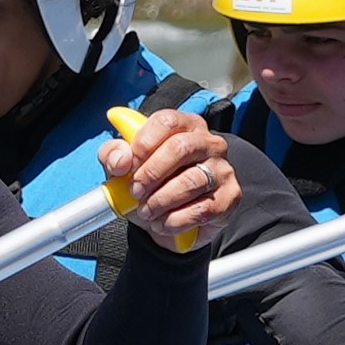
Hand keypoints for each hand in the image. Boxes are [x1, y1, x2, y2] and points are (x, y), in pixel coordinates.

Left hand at [110, 105, 253, 253]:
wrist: (169, 220)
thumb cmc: (150, 184)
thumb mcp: (124, 167)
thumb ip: (114, 155)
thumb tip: (121, 159)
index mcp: (184, 126)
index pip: (166, 121)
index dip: (143, 144)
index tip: (127, 166)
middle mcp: (209, 142)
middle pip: (180, 148)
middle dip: (151, 173)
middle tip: (135, 192)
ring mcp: (223, 169)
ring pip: (191, 181)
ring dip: (161, 201)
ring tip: (147, 212)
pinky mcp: (231, 196)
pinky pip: (203, 208)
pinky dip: (176, 220)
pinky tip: (164, 223)